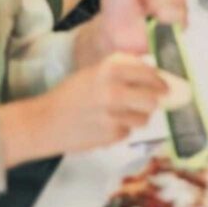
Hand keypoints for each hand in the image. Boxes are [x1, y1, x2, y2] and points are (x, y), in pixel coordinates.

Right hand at [39, 56, 166, 153]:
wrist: (42, 123)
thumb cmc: (69, 95)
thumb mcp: (95, 73)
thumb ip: (122, 71)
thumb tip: (154, 75)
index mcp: (110, 70)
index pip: (149, 73)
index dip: (160, 80)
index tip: (165, 85)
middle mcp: (114, 91)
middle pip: (154, 99)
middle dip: (154, 101)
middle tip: (148, 102)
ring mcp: (113, 115)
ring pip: (144, 118)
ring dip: (138, 117)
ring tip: (122, 114)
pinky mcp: (110, 136)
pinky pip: (128, 132)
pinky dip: (122, 129)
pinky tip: (106, 126)